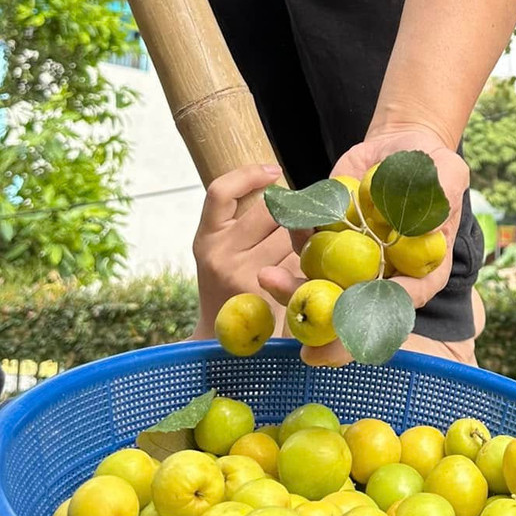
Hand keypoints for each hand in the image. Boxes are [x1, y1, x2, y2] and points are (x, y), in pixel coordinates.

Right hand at [191, 163, 294, 339]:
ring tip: (304, 251)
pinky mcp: (269, 294)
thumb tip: (285, 189)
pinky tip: (310, 270)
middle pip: (270, 210)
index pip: (220, 192)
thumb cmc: (231, 290)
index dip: (248, 174)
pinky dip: (310, 263)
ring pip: (292, 235)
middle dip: (292, 211)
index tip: (274, 170)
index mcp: (205, 239)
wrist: (221, 345)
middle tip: (303, 219)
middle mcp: (220, 254)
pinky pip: (302, 262)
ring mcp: (243, 275)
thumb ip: (243, 225)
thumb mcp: (222, 254)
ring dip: (305, 238)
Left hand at [258, 124, 468, 366]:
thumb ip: (444, 193)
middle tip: (303, 346)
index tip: (354, 329)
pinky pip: (308, 247)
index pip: (404, 303)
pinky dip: (295, 242)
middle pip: (356, 310)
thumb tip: (435, 218)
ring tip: (267, 278)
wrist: (397, 147)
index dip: (381, 321)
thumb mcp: (447, 171)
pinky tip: (287, 225)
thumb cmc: (431, 164)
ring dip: (294, 289)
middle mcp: (384, 275)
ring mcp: (353, 260)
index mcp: (420, 271)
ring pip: (322, 285)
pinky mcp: (329, 240)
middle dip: (327, 327)